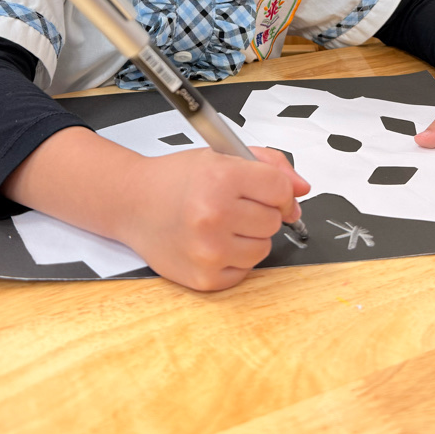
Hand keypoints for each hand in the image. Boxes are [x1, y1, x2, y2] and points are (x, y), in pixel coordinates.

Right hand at [121, 146, 309, 291]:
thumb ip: (270, 165)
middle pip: (274, 220)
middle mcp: (214, 215)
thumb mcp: (222, 155)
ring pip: (264, 248)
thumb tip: (302, 188)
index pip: (280, 189)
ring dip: (250, 237)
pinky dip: (235, 258)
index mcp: (221, 178)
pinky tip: (213, 242)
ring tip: (221, 223)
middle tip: (233, 203)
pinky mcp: (205, 277)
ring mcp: (209, 250)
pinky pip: (245, 271)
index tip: (271, 192)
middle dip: (260, 211)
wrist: (132, 202)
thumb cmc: (177, 178)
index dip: (281, 190)